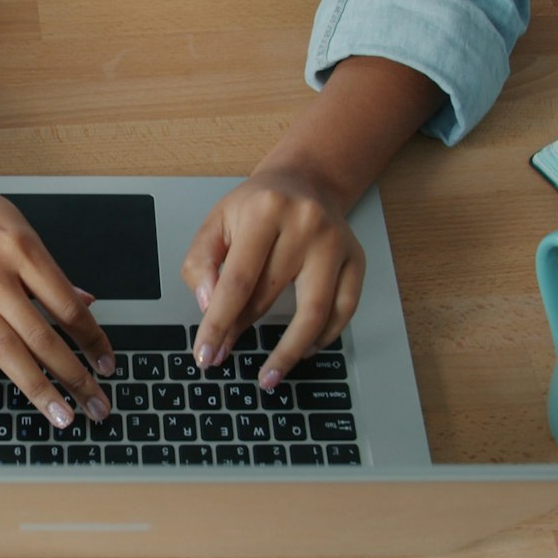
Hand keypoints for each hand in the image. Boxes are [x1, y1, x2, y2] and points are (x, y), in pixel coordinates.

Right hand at [0, 168, 114, 424]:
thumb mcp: (17, 226)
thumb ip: (48, 270)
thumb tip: (85, 302)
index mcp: (21, 249)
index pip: (67, 306)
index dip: (93, 341)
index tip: (107, 367)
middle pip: (41, 335)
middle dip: (73, 376)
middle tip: (95, 407)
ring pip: (2, 347)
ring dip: (35, 386)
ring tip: (59, 415)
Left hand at [180, 167, 363, 390]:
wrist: (305, 181)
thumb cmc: (256, 206)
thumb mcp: (216, 221)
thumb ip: (201, 263)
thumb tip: (208, 306)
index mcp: (265, 211)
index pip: (237, 281)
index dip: (218, 323)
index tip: (205, 353)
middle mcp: (306, 224)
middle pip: (270, 296)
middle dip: (241, 332)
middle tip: (222, 356)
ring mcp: (336, 243)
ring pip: (314, 311)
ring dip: (289, 351)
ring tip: (269, 375)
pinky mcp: (356, 258)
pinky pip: (344, 309)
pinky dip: (325, 336)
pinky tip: (304, 349)